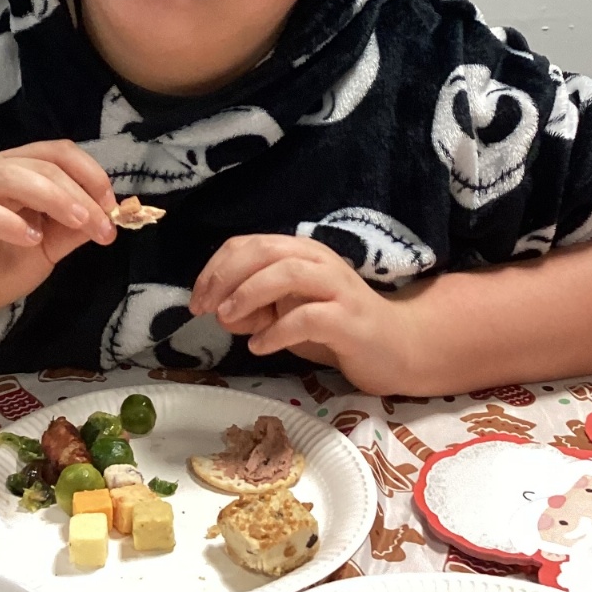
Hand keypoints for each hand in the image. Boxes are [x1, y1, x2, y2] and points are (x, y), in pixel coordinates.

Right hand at [0, 140, 116, 345]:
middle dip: (81, 192)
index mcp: (16, 171)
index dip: (91, 174)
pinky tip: (32, 239)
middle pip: (42, 163)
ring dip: (53, 197)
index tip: (113, 208)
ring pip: (11, 176)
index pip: (58, 153)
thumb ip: (73, 229)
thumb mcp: (47, 247)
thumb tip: (110, 215)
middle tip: (104, 225)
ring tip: (78, 222)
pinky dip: (10, 222)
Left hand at [190, 234, 402, 393]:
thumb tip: (220, 314)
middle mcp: (318, 261)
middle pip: (264, 250)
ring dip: (249, 294)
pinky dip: (276, 331)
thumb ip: (254, 312)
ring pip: (287, 273)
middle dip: (225, 276)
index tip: (196, 299)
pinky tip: (260, 347)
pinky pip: (307, 317)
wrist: (395, 347)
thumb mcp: (285, 317)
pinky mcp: (349, 319)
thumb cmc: (335, 328)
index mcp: (299, 253)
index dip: (216, 268)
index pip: (248, 244)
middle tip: (204, 307)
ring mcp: (336, 288)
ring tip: (227, 319)